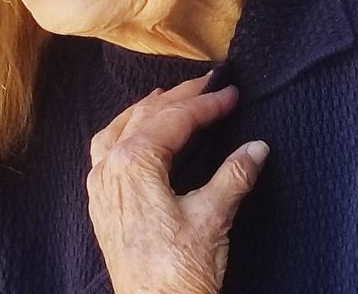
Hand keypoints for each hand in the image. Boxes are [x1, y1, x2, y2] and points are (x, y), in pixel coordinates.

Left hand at [87, 75, 268, 293]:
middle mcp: (109, 168)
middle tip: (207, 84)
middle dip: (178, 98)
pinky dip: (123, 135)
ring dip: (143, 112)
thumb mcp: (213, 219)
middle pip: (144, 117)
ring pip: (118, 131)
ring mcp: (100, 188)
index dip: (206, 104)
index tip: (231, 93)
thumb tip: (256, 147)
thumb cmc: (179, 272)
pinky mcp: (101, 207)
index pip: (174, 119)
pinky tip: (136, 139)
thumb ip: (233, 176)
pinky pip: (105, 154)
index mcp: (134, 163)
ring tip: (166, 98)